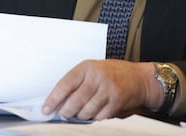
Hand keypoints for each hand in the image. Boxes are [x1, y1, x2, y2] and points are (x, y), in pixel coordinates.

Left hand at [43, 60, 160, 120]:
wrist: (139, 78)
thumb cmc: (112, 74)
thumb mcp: (93, 71)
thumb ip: (77, 83)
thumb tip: (59, 101)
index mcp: (87, 67)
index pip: (65, 84)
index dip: (53, 99)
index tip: (46, 109)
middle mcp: (97, 77)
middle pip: (75, 100)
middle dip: (67, 111)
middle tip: (64, 114)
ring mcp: (108, 88)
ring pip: (87, 110)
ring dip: (81, 116)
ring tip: (80, 114)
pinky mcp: (117, 100)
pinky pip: (100, 116)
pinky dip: (95, 118)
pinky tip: (95, 113)